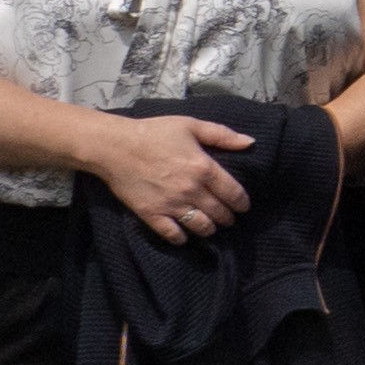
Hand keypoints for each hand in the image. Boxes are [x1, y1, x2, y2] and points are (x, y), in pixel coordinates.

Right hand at [88, 112, 252, 243]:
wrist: (115, 147)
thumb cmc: (154, 133)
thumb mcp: (191, 125)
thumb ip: (222, 135)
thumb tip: (250, 142)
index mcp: (204, 168)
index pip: (234, 194)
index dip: (242, 203)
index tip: (243, 207)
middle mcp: (192, 190)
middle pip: (220, 212)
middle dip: (227, 217)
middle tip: (228, 218)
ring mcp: (172, 204)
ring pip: (201, 226)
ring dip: (209, 229)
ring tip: (210, 227)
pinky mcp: (152, 214)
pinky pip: (172, 234)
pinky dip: (182, 238)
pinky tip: (184, 236)